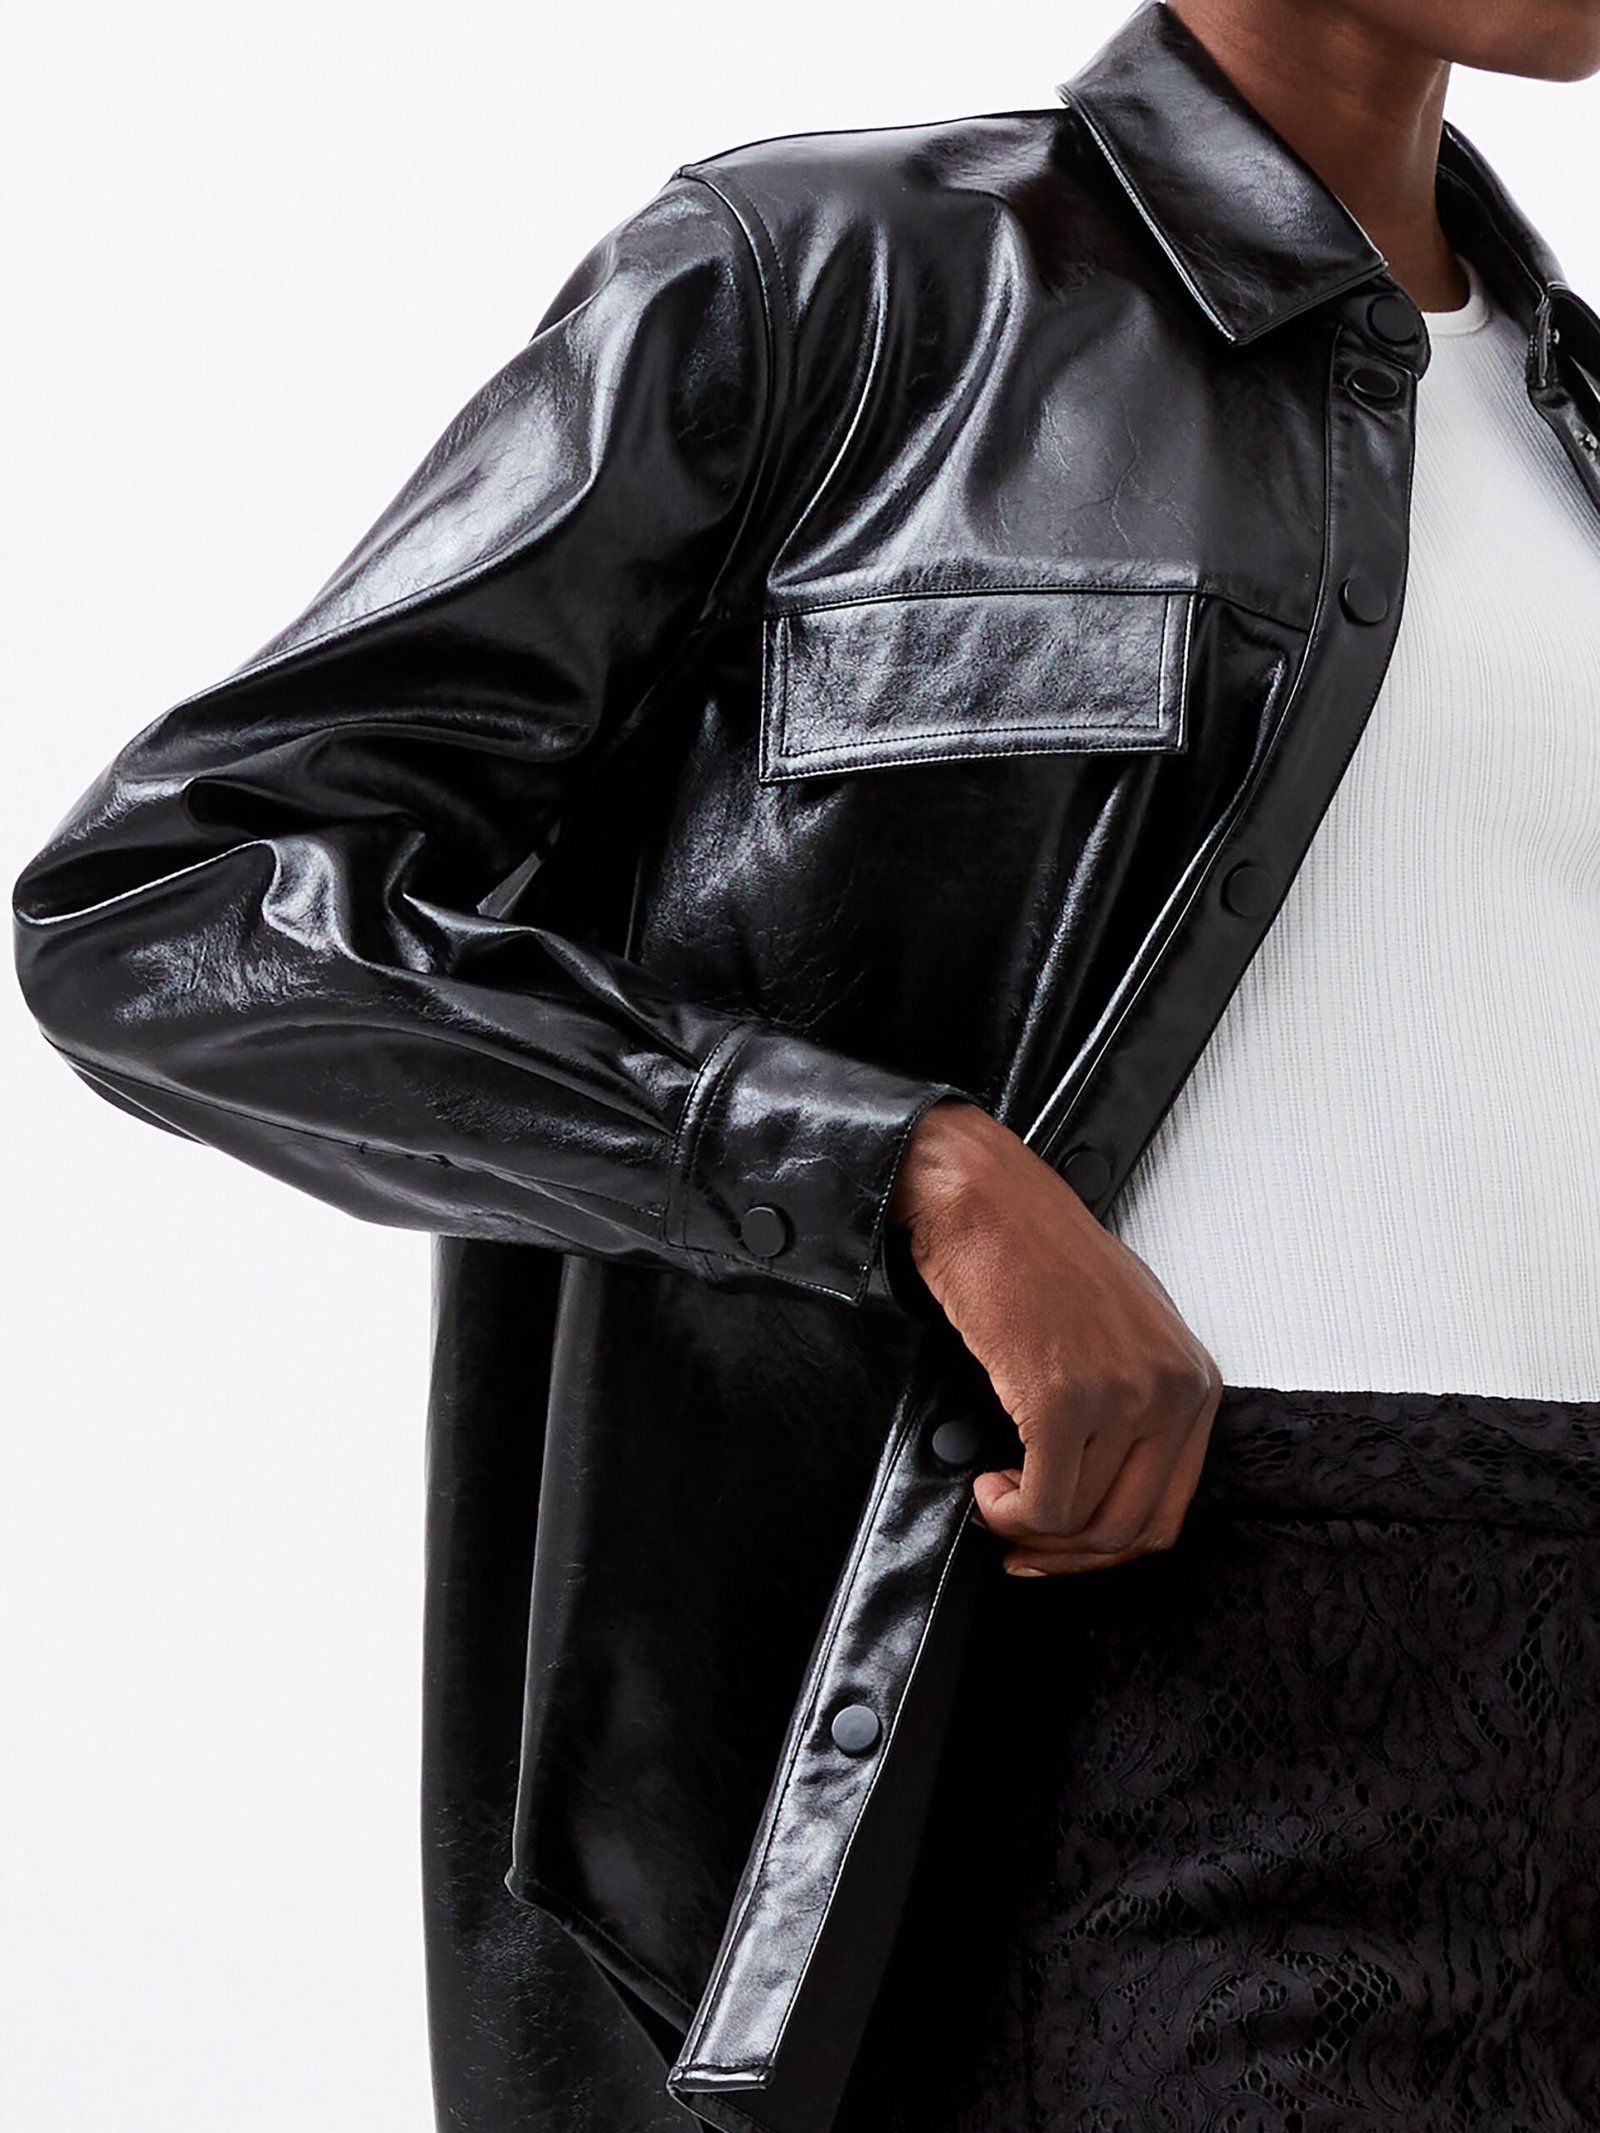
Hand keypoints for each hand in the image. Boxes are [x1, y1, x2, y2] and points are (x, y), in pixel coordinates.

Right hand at [889, 1099, 1221, 1575]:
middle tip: (1020, 1542)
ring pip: (1082, 1522)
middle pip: (1129, 1529)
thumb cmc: (1036, 1250)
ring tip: (996, 1495)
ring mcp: (1120, 1396)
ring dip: (1027, 1527)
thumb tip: (1100, 1483)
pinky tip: (986, 1483)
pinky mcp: (1062, 1400)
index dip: (1107, 1548)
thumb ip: (1132, 1401)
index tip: (1063, 1546)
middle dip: (1067, 1554)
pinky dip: (1007, 1511)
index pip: (1168, 1508)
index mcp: (1193, 1377)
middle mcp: (1169, 1389)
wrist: (983, 1200)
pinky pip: (1043, 1503)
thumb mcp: (1119, 1328)